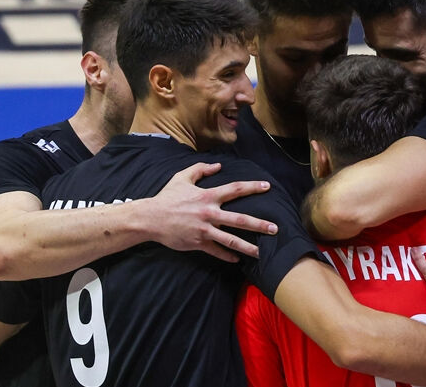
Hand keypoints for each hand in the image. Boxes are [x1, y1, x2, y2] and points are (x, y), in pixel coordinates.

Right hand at [142, 162, 277, 261]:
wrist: (150, 218)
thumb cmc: (167, 197)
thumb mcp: (182, 177)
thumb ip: (201, 169)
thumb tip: (218, 165)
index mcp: (208, 196)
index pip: (235, 189)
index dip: (252, 187)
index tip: (267, 187)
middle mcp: (209, 213)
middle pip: (239, 219)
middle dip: (259, 224)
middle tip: (275, 228)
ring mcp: (204, 230)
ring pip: (230, 240)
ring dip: (248, 247)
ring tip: (262, 253)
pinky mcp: (197, 243)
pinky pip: (216, 251)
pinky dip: (227, 256)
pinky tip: (237, 260)